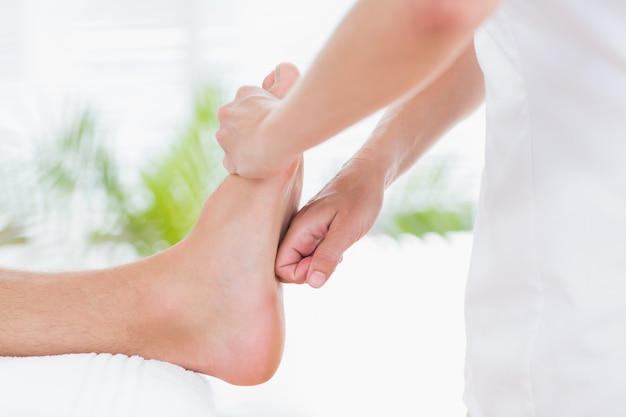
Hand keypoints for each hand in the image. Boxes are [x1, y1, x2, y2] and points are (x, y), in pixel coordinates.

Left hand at [216, 63, 299, 177]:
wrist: (280, 133)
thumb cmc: (288, 110)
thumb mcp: (287, 85)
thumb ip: (284, 74)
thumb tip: (280, 67)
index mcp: (242, 95)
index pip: (246, 106)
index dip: (259, 117)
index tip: (271, 123)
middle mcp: (227, 113)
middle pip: (235, 125)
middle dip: (248, 133)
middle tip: (268, 140)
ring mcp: (225, 137)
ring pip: (232, 145)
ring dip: (244, 149)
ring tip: (264, 155)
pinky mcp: (230, 160)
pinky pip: (233, 164)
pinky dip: (244, 167)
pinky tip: (258, 166)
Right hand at [275, 157, 384, 287]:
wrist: (369, 175)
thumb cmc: (360, 198)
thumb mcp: (347, 230)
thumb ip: (327, 256)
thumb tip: (313, 283)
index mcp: (299, 229)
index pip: (280, 267)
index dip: (300, 275)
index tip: (324, 264)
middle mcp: (297, 230)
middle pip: (288, 266)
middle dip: (310, 272)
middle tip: (334, 258)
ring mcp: (305, 231)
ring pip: (301, 261)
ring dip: (320, 264)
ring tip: (339, 249)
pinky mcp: (315, 231)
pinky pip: (311, 253)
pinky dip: (325, 257)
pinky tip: (339, 244)